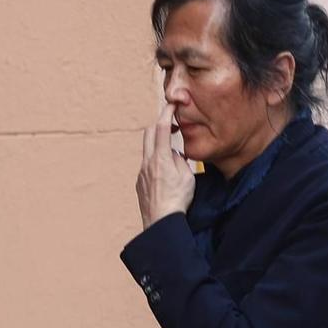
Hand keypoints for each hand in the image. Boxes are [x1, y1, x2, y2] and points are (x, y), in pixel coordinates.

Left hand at [136, 113, 194, 229]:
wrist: (161, 222)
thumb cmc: (178, 200)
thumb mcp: (188, 176)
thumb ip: (180, 160)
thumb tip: (175, 155)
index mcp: (161, 158)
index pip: (161, 127)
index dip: (166, 112)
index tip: (171, 105)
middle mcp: (148, 163)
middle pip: (148, 134)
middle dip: (160, 126)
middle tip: (172, 127)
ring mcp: (142, 173)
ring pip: (148, 151)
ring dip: (160, 147)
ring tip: (174, 159)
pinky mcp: (140, 183)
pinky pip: (148, 167)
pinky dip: (157, 164)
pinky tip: (167, 177)